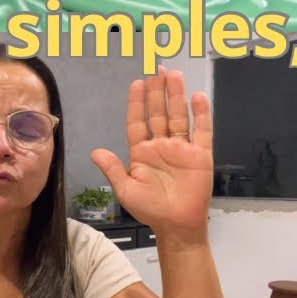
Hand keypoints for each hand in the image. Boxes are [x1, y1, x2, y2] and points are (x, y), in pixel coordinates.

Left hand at [91, 67, 212, 240]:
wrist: (177, 226)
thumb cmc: (151, 210)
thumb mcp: (126, 190)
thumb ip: (113, 169)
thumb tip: (95, 152)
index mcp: (142, 152)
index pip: (138, 122)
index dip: (136, 103)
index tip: (136, 84)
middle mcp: (162, 146)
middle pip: (159, 113)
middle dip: (157, 92)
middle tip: (157, 71)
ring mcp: (182, 148)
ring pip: (178, 116)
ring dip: (176, 96)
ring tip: (174, 76)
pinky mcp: (200, 155)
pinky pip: (201, 130)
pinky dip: (200, 114)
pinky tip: (197, 98)